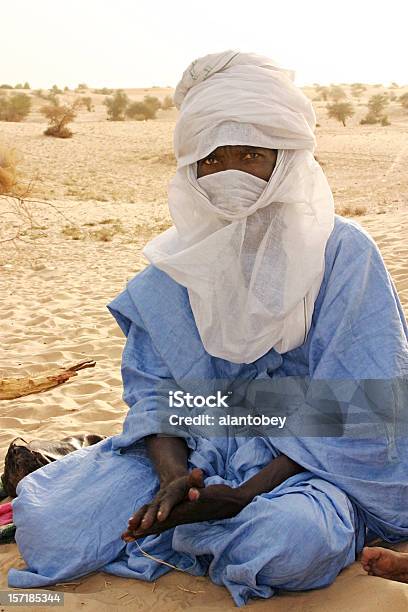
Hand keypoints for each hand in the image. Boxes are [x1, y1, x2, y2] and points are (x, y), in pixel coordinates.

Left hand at [122, 480, 249, 540]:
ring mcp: (182, 518)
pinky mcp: (182, 516)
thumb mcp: (209, 492)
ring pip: (160, 527)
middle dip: (142, 531)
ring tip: (127, 536)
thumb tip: (193, 493)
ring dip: (144, 531)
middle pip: (158, 526)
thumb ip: (200, 490)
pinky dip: (152, 528)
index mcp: (184, 512)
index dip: (150, 524)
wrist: (229, 503)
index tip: (136, 529)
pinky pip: (164, 524)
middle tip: (125, 536)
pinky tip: (142, 531)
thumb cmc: (219, 496)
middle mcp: (181, 517)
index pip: (163, 520)